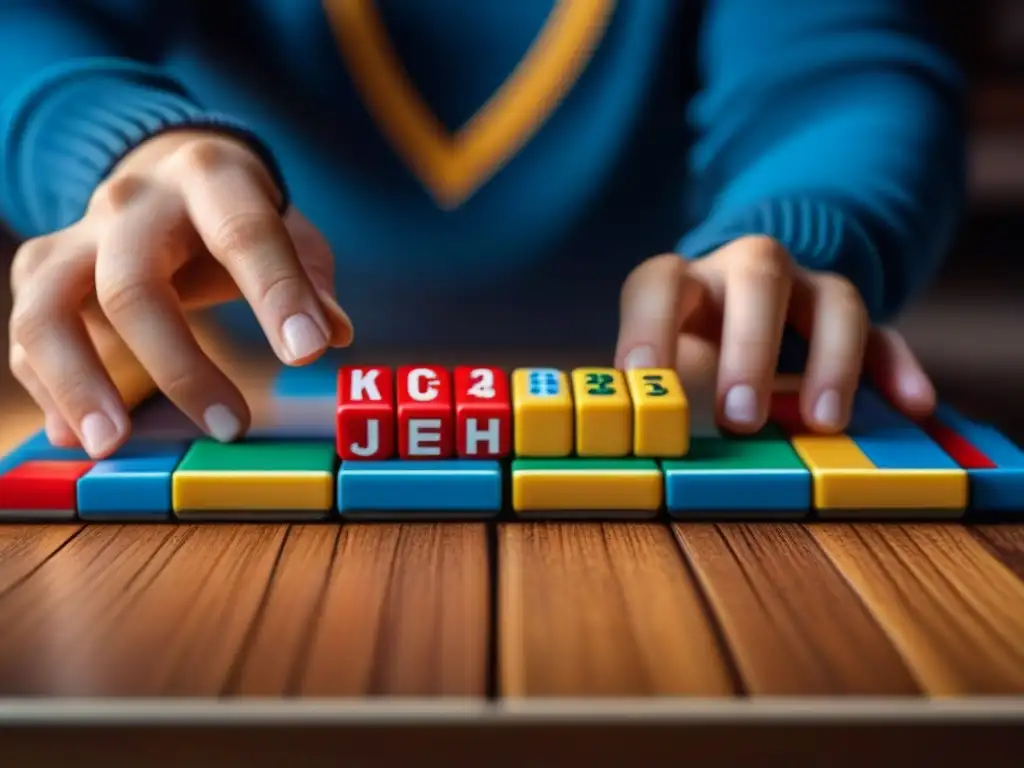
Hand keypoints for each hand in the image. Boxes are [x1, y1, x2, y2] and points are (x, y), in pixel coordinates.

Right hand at [9, 131, 352, 456]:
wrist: (161, 168)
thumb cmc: (238, 215)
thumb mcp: (287, 229)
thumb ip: (310, 276)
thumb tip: (335, 332)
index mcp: (210, 179)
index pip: (244, 234)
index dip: (276, 294)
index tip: (307, 354)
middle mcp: (132, 203)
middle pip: (133, 285)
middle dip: (179, 365)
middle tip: (229, 428)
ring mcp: (76, 237)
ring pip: (49, 310)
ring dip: (78, 383)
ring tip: (112, 445)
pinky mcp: (42, 272)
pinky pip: (29, 333)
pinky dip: (48, 388)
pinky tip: (77, 436)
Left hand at [614, 236, 935, 433]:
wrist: (742, 297)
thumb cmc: (690, 343)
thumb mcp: (663, 360)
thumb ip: (652, 394)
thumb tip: (629, 441)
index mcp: (685, 279)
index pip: (659, 282)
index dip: (648, 326)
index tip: (641, 380)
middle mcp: (746, 270)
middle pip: (759, 275)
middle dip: (750, 346)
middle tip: (739, 419)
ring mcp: (806, 288)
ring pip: (835, 297)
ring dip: (832, 360)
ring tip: (825, 423)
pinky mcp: (850, 317)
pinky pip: (884, 331)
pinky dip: (898, 367)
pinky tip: (914, 405)